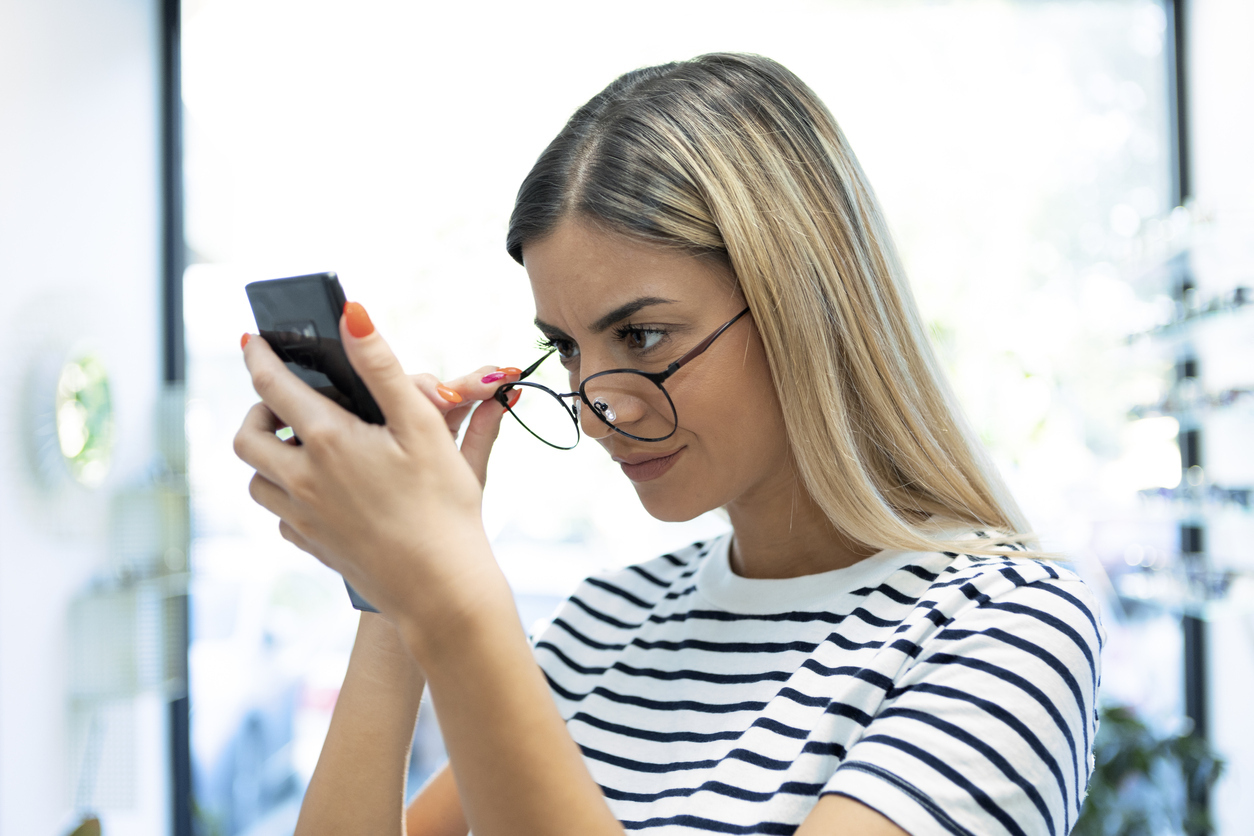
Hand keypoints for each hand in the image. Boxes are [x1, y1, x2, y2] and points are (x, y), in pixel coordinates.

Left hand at [233, 303, 518, 627]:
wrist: (441, 590)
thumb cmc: (442, 508)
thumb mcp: (422, 426)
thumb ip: (383, 367)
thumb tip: (353, 314)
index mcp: (329, 442)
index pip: (274, 385)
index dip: (260, 356)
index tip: (252, 340)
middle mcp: (303, 480)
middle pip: (248, 435)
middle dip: (259, 410)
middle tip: (286, 401)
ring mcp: (304, 518)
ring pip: (258, 478)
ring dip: (270, 455)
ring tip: (303, 446)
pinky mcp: (314, 546)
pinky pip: (281, 516)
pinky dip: (289, 496)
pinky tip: (323, 492)